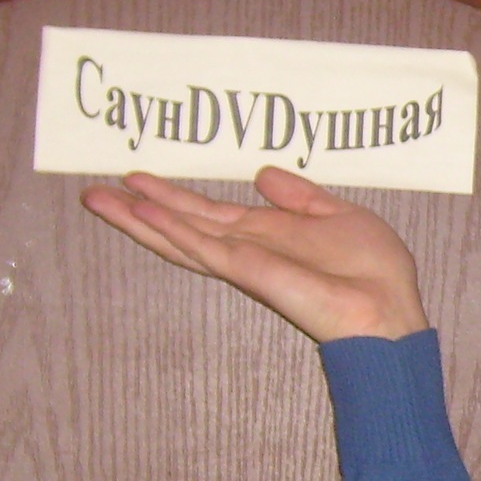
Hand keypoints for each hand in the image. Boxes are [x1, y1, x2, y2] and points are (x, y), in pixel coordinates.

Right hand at [80, 167, 428, 342]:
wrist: (388, 307)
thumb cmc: (373, 270)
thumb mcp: (336, 215)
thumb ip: (298, 197)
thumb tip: (262, 174)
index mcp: (264, 236)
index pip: (205, 214)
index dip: (169, 197)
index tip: (133, 178)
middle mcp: (245, 249)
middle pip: (180, 225)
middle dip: (136, 209)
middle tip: (92, 191)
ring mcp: (244, 262)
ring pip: (180, 237)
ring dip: (140, 218)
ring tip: (101, 198)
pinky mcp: (251, 272)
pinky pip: (205, 248)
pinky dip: (174, 230)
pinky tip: (146, 213)